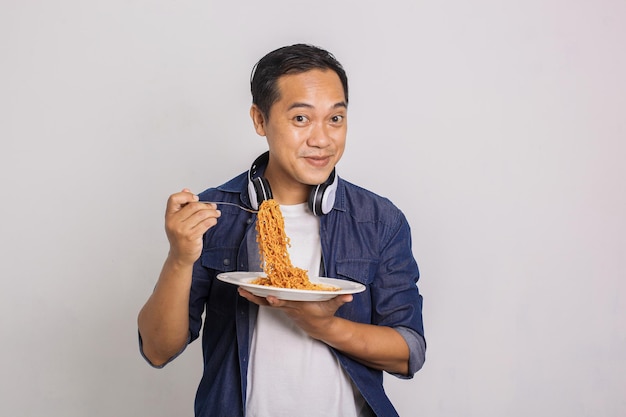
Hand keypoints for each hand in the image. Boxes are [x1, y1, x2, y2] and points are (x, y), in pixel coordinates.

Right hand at [164, 188, 220, 264]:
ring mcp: (182, 230)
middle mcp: (174, 222)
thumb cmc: (180, 238)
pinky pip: (205, 224)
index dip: (186, 195)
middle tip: (213, 207)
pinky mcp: (191, 237)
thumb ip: (182, 206)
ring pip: (201, 214)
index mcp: (169, 216)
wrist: (180, 256)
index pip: (174, 199)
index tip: (196, 198)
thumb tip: (186, 190)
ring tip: (216, 213)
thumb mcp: (177, 221)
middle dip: (206, 205)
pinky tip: (214, 220)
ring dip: (212, 212)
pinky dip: (212, 220)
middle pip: (193, 206)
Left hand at [237, 287, 352, 339]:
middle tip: (244, 291)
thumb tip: (349, 296)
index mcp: (299, 306)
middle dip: (257, 297)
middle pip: (269, 302)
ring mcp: (282, 307)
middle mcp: (288, 307)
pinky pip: (265, 301)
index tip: (270, 296)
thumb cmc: (324, 314)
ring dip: (252, 296)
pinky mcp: (280, 305)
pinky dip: (256, 296)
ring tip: (239, 289)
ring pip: (264, 302)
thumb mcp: (332, 307)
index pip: (287, 303)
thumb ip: (339, 299)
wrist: (318, 327)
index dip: (278, 301)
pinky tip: (247, 289)